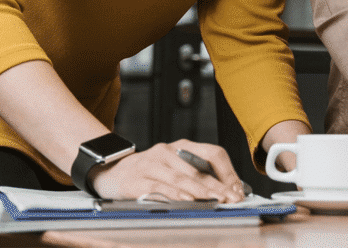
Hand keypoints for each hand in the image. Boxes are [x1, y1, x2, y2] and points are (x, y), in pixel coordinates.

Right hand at [90, 140, 245, 202]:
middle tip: (232, 198)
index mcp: (182, 146)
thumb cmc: (148, 171)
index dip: (227, 171)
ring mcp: (151, 163)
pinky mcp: (136, 179)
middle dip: (219, 186)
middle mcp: (167, 151)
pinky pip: (158, 187)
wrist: (109, 171)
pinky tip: (186, 200)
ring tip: (216, 200)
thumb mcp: (173, 167)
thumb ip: (196, 175)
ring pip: (181, 178)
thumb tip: (226, 190)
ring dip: (201, 191)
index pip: (212, 153)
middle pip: (199, 170)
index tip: (237, 188)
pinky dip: (174, 194)